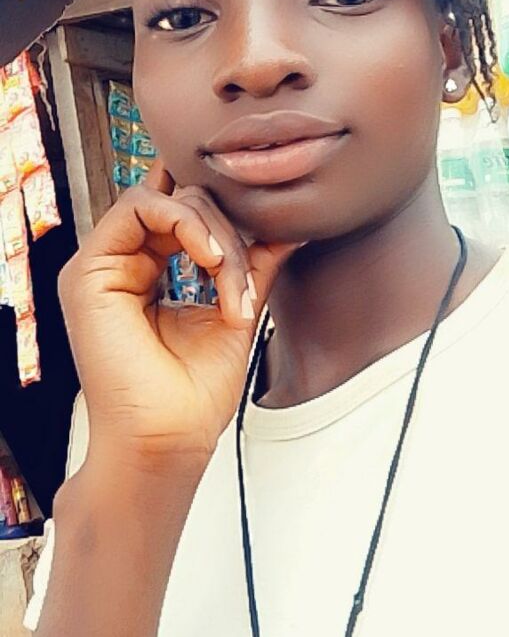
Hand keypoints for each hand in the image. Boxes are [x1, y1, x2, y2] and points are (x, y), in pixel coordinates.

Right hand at [57, 160, 300, 473]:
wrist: (170, 439)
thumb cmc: (197, 392)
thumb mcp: (235, 309)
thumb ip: (253, 264)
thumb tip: (289, 226)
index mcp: (147, 269)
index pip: (183, 211)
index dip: (224, 215)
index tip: (265, 239)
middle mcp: (122, 262)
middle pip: (179, 201)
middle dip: (228, 233)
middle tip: (244, 286)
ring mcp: (103, 265)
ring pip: (162, 199)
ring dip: (212, 233)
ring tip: (231, 284)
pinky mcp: (89, 271)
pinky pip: (139, 207)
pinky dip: (186, 224)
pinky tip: (211, 260)